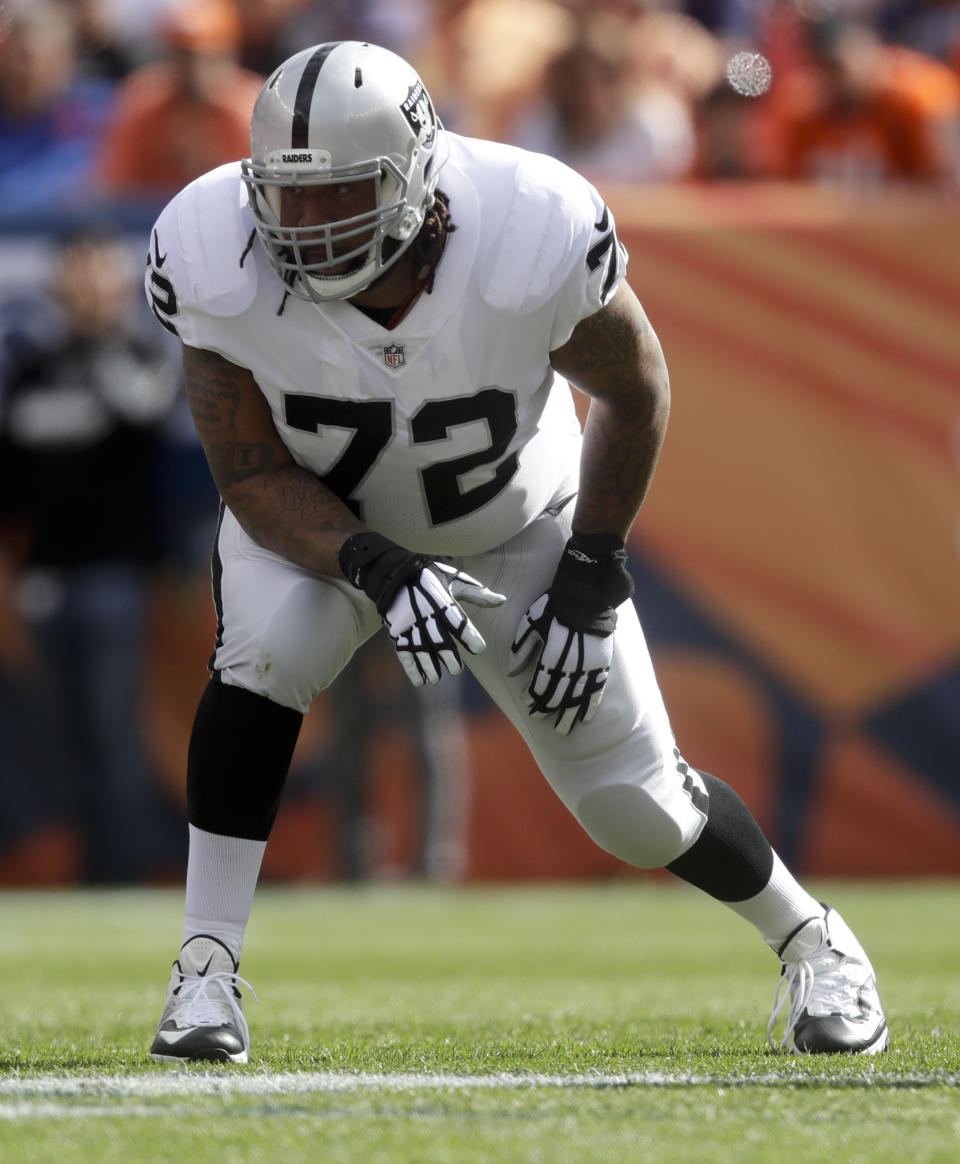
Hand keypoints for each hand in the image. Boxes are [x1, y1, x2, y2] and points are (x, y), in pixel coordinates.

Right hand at [340, 532, 504, 685]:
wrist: (392, 574)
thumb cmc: (430, 578)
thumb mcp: (454, 579)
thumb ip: (477, 593)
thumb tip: (502, 600)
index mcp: (440, 600)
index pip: (455, 618)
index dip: (467, 633)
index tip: (479, 648)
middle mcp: (424, 613)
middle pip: (436, 637)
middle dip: (446, 655)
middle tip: (456, 670)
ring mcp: (408, 623)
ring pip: (418, 647)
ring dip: (427, 665)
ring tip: (436, 679)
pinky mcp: (397, 630)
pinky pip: (402, 650)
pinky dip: (410, 666)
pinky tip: (419, 680)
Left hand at [508, 532, 633, 734]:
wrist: (586, 592)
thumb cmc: (553, 605)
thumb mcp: (530, 622)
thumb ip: (520, 648)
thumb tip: (509, 671)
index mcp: (552, 655)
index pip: (541, 685)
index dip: (535, 699)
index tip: (530, 708)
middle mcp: (571, 664)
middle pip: (559, 696)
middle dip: (551, 712)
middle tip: (546, 725)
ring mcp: (589, 665)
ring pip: (578, 697)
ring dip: (570, 714)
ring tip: (565, 728)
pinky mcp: (602, 662)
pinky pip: (597, 688)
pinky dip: (591, 704)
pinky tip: (587, 716)